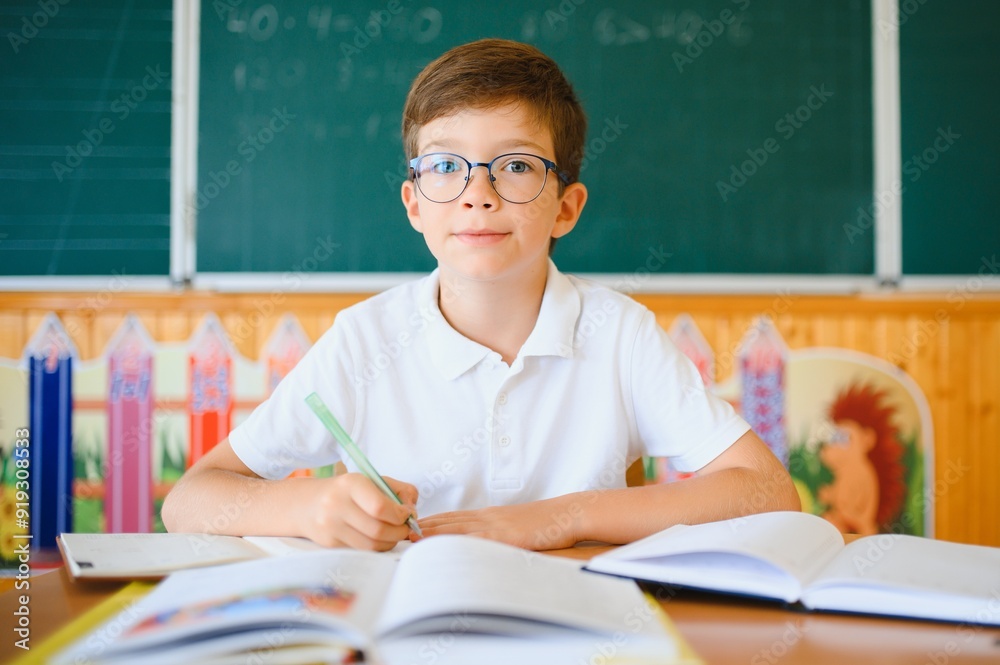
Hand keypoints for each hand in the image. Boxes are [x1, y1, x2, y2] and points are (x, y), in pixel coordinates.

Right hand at [297, 473, 418, 550]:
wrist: (308, 504)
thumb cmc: (348, 491)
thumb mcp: (373, 481)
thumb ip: (400, 491)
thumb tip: (412, 511)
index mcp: (351, 484)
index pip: (380, 507)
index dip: (400, 515)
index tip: (406, 514)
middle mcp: (336, 504)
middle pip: (377, 529)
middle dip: (399, 532)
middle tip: (405, 528)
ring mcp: (330, 526)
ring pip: (370, 545)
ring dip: (389, 542)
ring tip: (393, 534)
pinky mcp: (329, 543)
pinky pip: (361, 551)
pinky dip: (375, 547)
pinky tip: (378, 538)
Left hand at [415, 497, 581, 550]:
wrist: (567, 513)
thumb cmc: (546, 523)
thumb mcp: (517, 527)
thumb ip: (498, 534)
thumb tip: (482, 546)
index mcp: (489, 516)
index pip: (452, 518)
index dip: (430, 522)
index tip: (410, 527)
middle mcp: (487, 517)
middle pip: (447, 521)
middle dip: (422, 527)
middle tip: (399, 532)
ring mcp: (495, 525)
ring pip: (456, 528)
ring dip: (432, 533)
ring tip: (410, 538)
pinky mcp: (505, 536)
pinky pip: (476, 540)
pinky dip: (457, 543)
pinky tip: (443, 547)